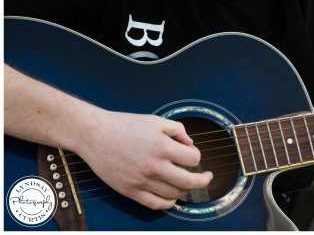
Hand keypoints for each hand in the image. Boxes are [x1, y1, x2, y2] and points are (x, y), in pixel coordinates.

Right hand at [75, 109, 212, 209]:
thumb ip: (178, 130)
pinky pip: (155, 204)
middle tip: (207, 177)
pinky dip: (168, 203)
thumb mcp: (156, 120)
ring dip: (185, 190)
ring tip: (187, 183)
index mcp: (162, 146)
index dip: (197, 156)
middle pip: (189, 182)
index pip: (193, 159)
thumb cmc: (125, 125)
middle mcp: (154, 166)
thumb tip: (190, 144)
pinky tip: (173, 197)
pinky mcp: (130, 191)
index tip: (193, 155)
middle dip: (203, 180)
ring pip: (174, 194)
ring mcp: (142, 181)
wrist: (94, 135)